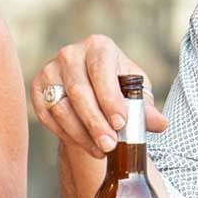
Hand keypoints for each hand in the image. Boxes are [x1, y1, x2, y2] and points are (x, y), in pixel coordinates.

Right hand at [30, 35, 166, 158]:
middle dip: (95, 123)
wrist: (92, 89)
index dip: (110, 98)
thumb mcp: (136, 93)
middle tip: (109, 145)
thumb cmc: (119, 87)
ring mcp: (50, 70)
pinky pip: (47, 116)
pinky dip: (66, 134)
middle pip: (79, 91)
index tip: (120, 123)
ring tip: (101, 150)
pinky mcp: (37, 88)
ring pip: (61, 107)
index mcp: (98, 46)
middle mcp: (70, 53)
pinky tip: (84, 144)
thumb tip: (160, 124)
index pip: (101, 71)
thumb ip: (146, 108)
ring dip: (81, 133)